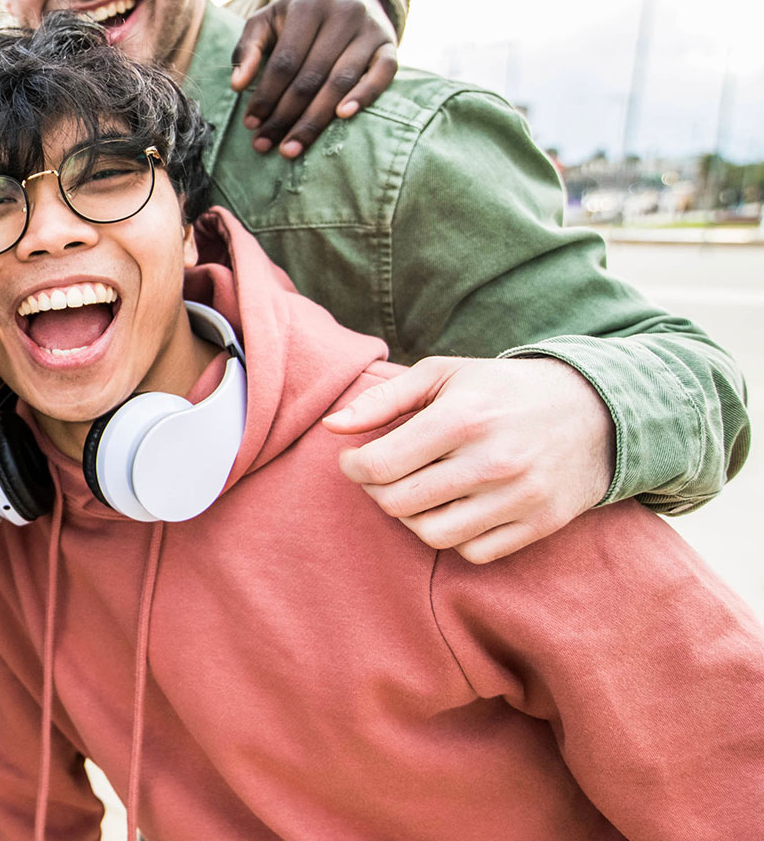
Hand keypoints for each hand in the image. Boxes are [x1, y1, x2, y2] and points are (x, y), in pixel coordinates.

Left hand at [231, 0, 398, 157]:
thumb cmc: (298, 17)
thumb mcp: (267, 20)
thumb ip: (248, 48)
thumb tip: (237, 85)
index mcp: (309, 5)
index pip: (285, 61)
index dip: (266, 95)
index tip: (250, 124)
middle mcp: (344, 13)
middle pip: (311, 76)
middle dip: (285, 116)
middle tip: (265, 145)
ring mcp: (370, 29)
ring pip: (341, 81)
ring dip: (315, 120)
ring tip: (291, 147)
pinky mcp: (390, 45)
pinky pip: (382, 74)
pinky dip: (364, 96)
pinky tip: (342, 117)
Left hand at [324, 357, 613, 564]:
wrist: (596, 411)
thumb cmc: (501, 390)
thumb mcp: (443, 375)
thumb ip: (382, 400)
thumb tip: (332, 427)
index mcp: (462, 419)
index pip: (380, 465)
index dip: (353, 467)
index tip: (354, 460)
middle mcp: (492, 462)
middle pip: (399, 503)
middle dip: (377, 491)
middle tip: (382, 475)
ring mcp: (519, 498)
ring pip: (432, 534)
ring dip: (411, 517)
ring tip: (416, 491)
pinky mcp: (539, 525)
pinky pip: (473, 552)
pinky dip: (453, 536)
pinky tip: (453, 508)